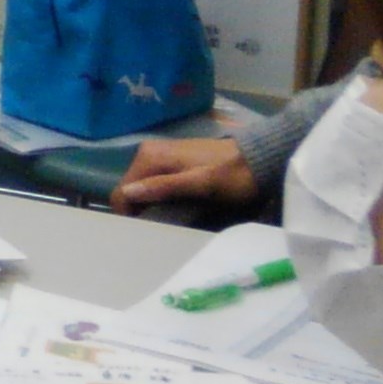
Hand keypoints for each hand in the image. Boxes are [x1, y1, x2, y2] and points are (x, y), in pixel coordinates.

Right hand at [111, 136, 256, 214]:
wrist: (260, 158)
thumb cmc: (232, 175)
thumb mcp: (201, 184)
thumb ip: (163, 187)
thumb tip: (127, 193)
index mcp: (150, 156)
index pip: (122, 191)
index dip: (129, 214)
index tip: (148, 231)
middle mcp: (148, 151)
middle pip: (130, 189)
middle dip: (139, 209)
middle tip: (161, 227)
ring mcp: (160, 154)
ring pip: (141, 187)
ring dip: (150, 204)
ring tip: (170, 219)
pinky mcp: (171, 160)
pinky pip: (153, 182)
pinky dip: (159, 196)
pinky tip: (176, 206)